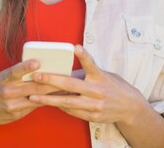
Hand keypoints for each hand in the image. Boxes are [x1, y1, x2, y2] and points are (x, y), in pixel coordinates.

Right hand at [0, 59, 60, 127]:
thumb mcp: (0, 76)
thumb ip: (16, 73)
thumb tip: (37, 66)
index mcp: (4, 79)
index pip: (15, 71)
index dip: (26, 67)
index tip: (37, 62)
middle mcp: (8, 92)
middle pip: (32, 87)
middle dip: (50, 82)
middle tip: (65, 77)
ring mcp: (12, 105)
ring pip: (35, 99)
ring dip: (51, 94)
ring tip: (66, 89)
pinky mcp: (15, 115)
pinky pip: (33, 107)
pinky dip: (44, 102)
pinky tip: (55, 99)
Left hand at [28, 45, 148, 125]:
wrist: (130, 107)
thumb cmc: (113, 86)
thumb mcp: (104, 75)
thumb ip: (87, 73)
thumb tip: (66, 70)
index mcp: (100, 76)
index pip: (91, 64)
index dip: (84, 55)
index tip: (76, 47)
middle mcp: (97, 90)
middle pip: (72, 85)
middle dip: (52, 80)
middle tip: (37, 76)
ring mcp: (94, 105)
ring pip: (68, 102)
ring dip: (49, 100)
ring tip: (33, 97)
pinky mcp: (92, 116)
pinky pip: (72, 111)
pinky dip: (60, 107)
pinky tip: (48, 104)